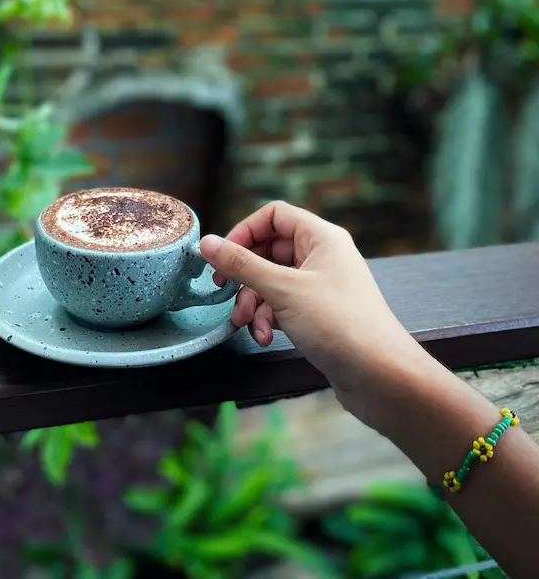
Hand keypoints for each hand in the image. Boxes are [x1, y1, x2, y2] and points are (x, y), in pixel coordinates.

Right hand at [200, 201, 429, 420]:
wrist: (381, 376)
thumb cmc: (340, 324)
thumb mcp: (282, 290)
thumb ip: (242, 265)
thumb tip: (208, 243)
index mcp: (321, 237)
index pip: (274, 215)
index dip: (245, 231)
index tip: (224, 256)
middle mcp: (323, 256)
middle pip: (269, 250)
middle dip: (245, 276)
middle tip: (225, 292)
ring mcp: (322, 286)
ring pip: (273, 281)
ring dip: (254, 302)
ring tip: (246, 325)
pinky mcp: (320, 314)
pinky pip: (283, 305)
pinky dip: (269, 318)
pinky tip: (264, 337)